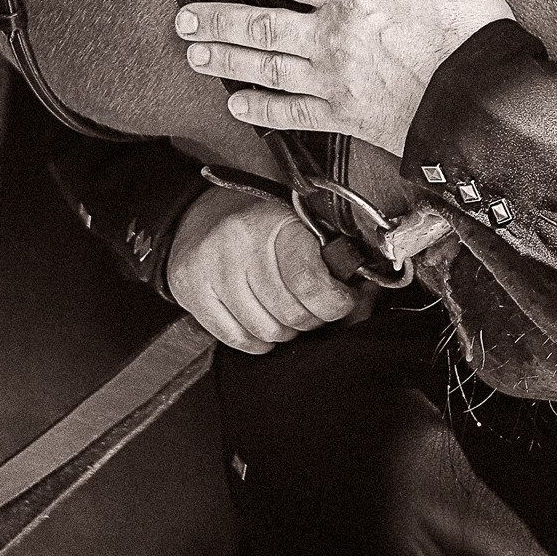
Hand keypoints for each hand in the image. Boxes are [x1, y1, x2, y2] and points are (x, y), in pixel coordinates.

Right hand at [166, 188, 358, 353]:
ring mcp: (211, 268)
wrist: (198, 215)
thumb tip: (366, 298)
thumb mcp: (300, 225)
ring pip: (266, 332)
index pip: (311, 283)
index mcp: (274, 221)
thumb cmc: (259, 223)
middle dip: (311, 319)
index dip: (336, 303)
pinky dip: (256, 340)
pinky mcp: (190, 290)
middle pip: (291, 315)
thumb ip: (334, 259)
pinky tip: (259, 320)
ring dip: (284, 331)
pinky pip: (237, 339)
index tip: (342, 301)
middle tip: (310, 306)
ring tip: (282, 310)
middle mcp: (238, 243)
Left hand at [175, 0, 512, 154]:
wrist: (486, 105)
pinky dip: (261, 110)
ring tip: (194, 54)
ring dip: (226, 59)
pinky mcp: (345, 116)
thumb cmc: (473, 32)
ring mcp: (334, 80)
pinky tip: (236, 104)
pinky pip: (292, 114)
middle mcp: (333, 37)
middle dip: (216, 20)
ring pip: (265, 67)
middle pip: (260, 25)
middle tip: (182, 20)